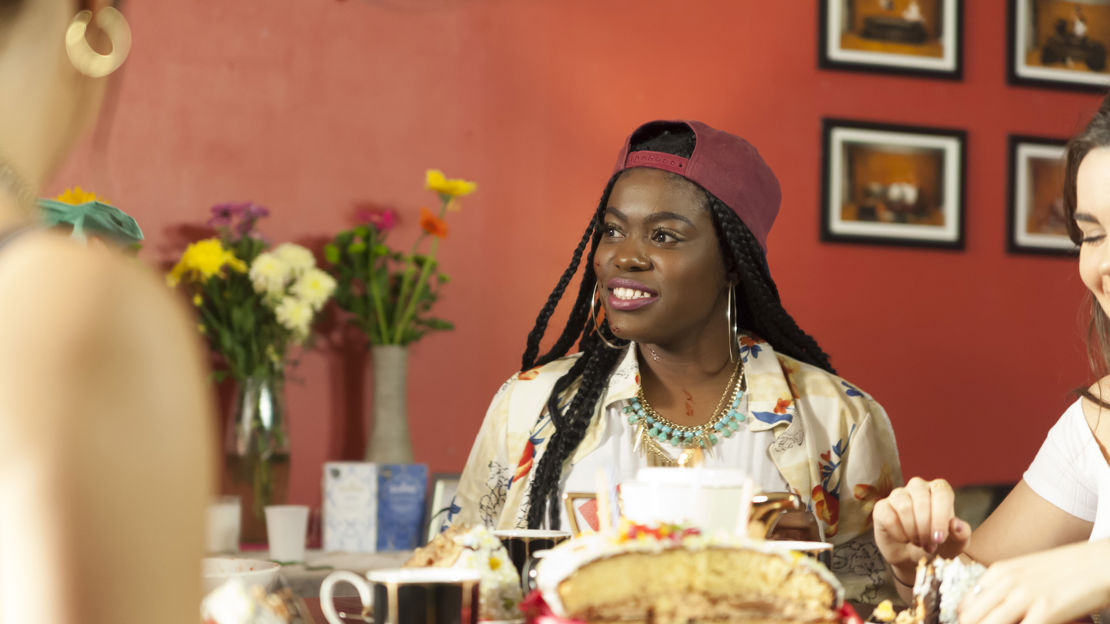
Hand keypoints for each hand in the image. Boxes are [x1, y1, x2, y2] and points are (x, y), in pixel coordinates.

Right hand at [873, 477, 971, 575]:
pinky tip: (904, 539)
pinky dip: (898, 533)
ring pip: (904, 506)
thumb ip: (962, 533)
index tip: (939, 538)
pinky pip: (888, 516)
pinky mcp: (882, 507)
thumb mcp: (956, 544)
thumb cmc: (938, 545)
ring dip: (912, 531)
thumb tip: (956, 524)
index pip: (942, 493)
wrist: (915, 557)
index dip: (940, 517)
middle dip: (925, 528)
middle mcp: (918, 488)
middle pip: (922, 501)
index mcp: (939, 491)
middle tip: (929, 545)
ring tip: (918, 542)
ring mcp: (898, 496)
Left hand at [958, 540, 1109, 623]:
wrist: (1100, 562)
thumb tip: (989, 609)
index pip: (964, 605)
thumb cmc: (1068, 569)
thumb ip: (1005, 588)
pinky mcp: (1046, 610)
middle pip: (968, 618)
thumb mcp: (1027, 572)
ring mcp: (1025, 596)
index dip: (967, 622)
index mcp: (998, 572)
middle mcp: (1006, 583)